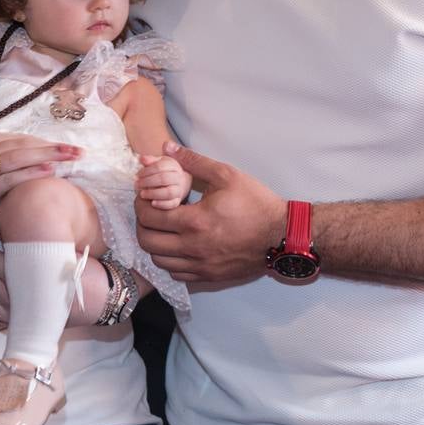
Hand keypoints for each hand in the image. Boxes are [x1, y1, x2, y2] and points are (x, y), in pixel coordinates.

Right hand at [0, 130, 79, 224]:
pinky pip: (13, 177)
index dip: (42, 142)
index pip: (17, 138)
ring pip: (23, 156)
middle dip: (53, 146)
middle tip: (78, 149)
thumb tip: (17, 163)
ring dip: (51, 155)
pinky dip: (33, 172)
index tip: (61, 147)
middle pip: (24, 143)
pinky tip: (51, 171)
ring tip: (73, 157)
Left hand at [135, 143, 283, 282]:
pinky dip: (170, 260)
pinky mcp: (209, 276)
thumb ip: (193, 161)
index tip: (145, 196)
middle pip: (146, 242)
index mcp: (195, 222)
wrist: (283, 235)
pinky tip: (179, 245)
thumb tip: (166, 148)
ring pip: (158, 261)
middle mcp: (193, 248)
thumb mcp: (226, 175)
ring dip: (155, 243)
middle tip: (151, 211)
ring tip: (165, 228)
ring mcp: (201, 266)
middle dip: (142, 224)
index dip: (140, 204)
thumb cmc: (256, 203)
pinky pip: (176, 273)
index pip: (148, 216)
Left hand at [135, 154, 190, 209]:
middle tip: (137, 184)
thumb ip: (149, 160)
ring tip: (142, 194)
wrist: (177, 182)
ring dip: (153, 193)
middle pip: (164, 179)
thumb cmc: (164, 171)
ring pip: (169, 193)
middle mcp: (178, 178)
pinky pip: (172, 204)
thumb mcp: (158, 162)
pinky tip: (152, 203)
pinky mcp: (177, 201)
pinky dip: (161, 204)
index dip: (147, 171)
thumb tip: (142, 158)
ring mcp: (179, 190)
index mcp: (173, 166)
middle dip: (148, 182)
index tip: (137, 175)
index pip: (160, 167)